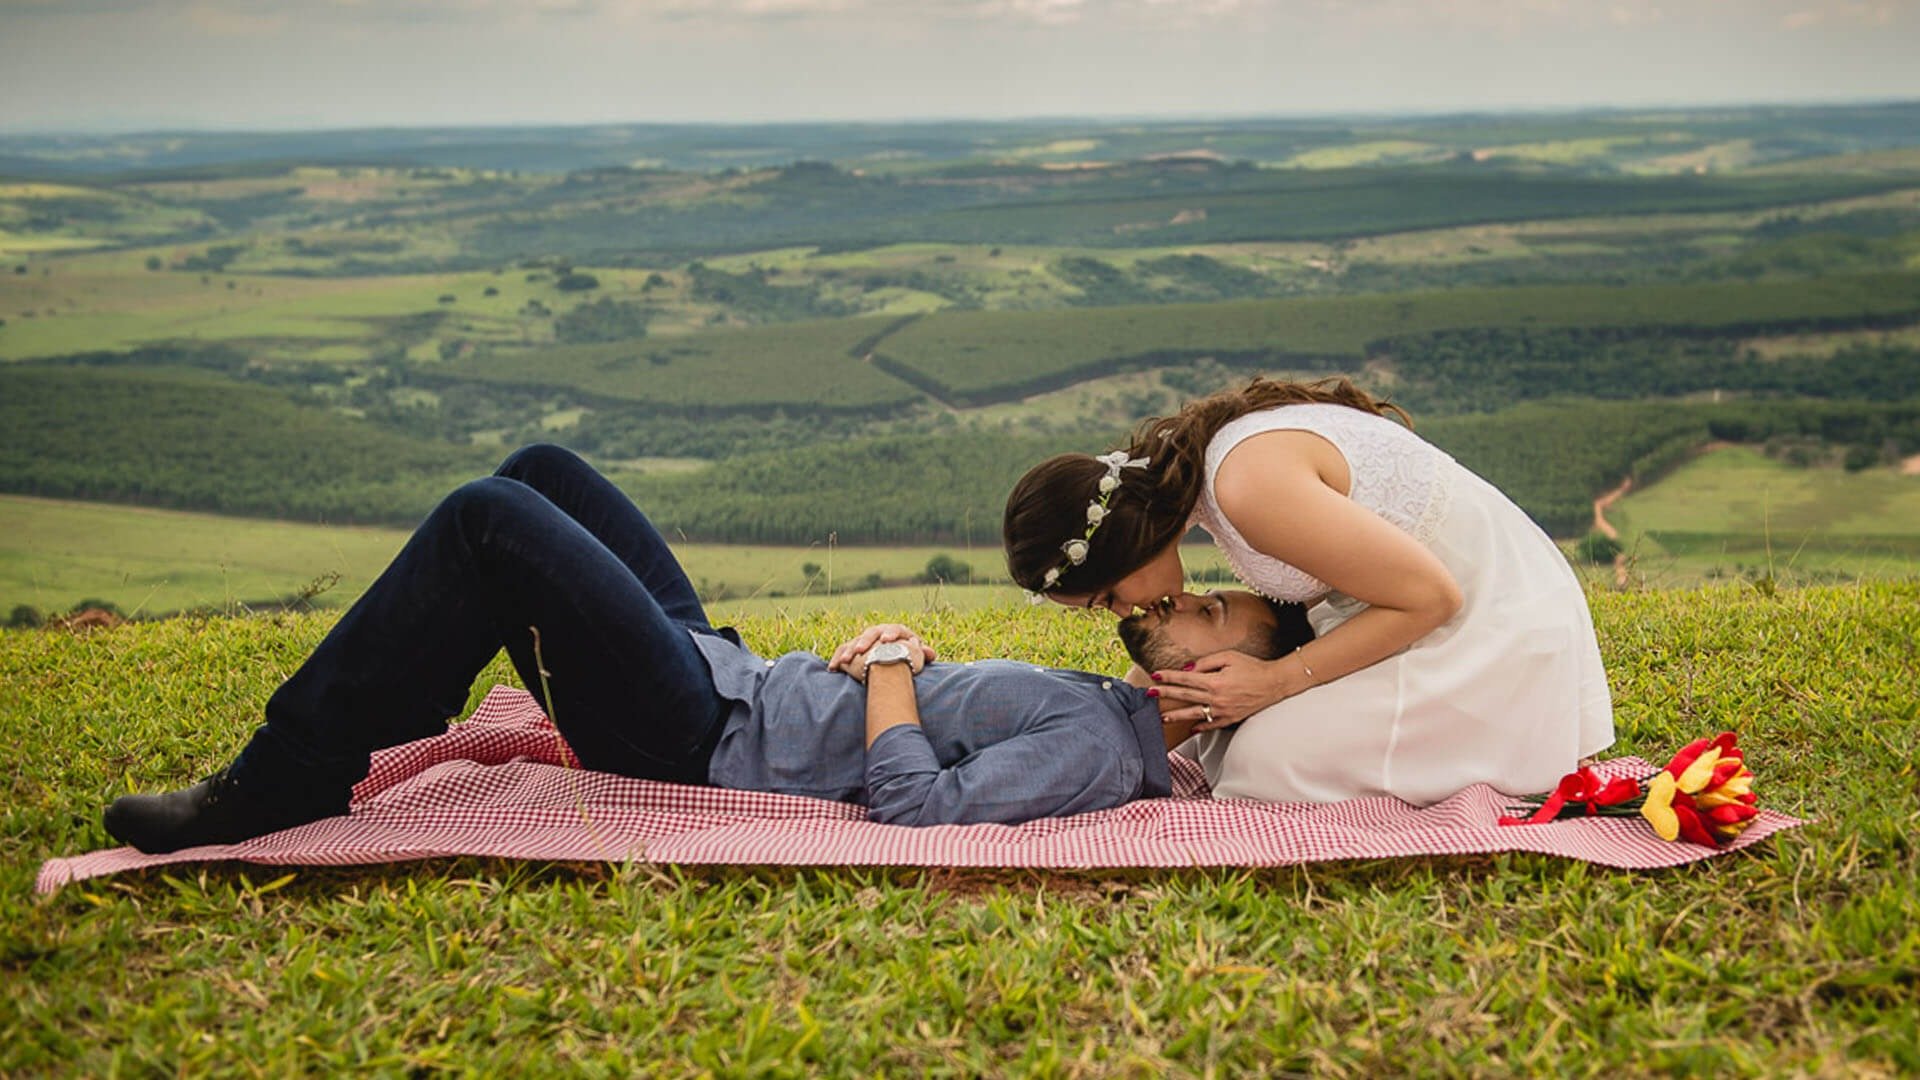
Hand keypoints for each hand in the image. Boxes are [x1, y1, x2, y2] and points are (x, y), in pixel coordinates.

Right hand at [828, 623, 934, 677]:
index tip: (886, 640)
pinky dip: (838, 659)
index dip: (890, 634)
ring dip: (849, 652)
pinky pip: (844, 652)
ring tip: (844, 662)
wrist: (895, 657)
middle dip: (865, 642)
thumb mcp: (916, 655)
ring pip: (855, 642)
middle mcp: (880, 633)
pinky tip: (833, 668)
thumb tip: (930, 653)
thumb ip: (922, 654)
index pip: (894, 629)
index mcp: (896, 632)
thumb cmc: (908, 656)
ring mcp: (866, 640)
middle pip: (871, 634)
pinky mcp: (855, 649)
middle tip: (860, 650)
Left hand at [1150, 651, 1286, 730]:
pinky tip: (1190, 728)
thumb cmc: (1252, 666)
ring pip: (1194, 714)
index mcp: (1215, 681)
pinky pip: (1212, 725)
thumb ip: (1207, 662)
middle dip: (1165, 694)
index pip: (1185, 678)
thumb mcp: (1229, 657)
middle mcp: (1217, 698)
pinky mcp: (1231, 718)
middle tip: (1149, 694)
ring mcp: (1223, 710)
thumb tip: (1187, 669)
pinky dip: (1200, 727)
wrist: (1274, 683)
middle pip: (1185, 696)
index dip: (1168, 676)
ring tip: (1162, 717)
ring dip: (1176, 715)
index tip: (1154, 675)